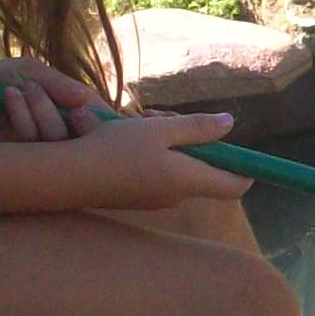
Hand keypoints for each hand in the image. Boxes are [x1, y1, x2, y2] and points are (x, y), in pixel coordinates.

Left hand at [0, 55, 106, 143]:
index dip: (101, 120)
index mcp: (67, 114)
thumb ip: (62, 85)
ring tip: (25, 89)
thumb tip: (87, 101)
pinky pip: (32, 144)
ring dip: (43, 111)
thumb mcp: (33, 73)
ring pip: (58, 141)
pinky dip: (23, 117)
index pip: (99, 124)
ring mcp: (37, 150)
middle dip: (71, 114)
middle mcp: (56, 135)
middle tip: (53, 95)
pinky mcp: (16, 160)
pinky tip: (9, 96)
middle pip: (86, 138)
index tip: (89, 106)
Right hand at [59, 111, 249, 207]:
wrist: (68, 177)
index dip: (246, 170)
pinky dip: (150, 152)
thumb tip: (230, 124)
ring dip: (167, 140)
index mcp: (187, 181)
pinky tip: (124, 136)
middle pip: (202, 169)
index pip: (233, 186)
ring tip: (139, 120)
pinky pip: (156, 171)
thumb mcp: (159, 130)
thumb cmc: (115, 150)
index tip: (247, 154)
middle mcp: (175, 195)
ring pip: (176, 165)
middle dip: (193, 139)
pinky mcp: (135, 196)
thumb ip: (197, 128)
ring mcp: (154, 199)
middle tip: (165, 116)